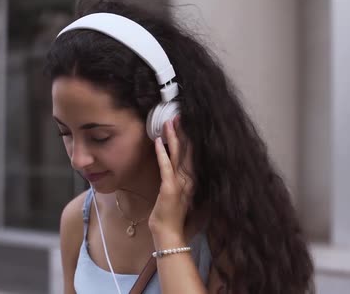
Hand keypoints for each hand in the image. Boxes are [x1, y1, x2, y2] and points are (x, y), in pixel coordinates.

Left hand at [149, 116, 193, 245]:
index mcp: (191, 180)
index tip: (185, 123)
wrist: (170, 234)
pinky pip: (166, 167)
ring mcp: (180, 183)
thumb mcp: (178, 196)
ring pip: (177, 155)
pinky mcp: (170, 188)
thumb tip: (177, 169)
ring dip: (173, 137)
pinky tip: (158, 141)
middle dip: (182, 132)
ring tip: (169, 122)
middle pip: (187, 150)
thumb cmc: (172, 217)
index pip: (191, 154)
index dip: (188, 138)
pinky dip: (162, 153)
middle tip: (178, 115)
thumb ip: (180, 182)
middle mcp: (189, 179)